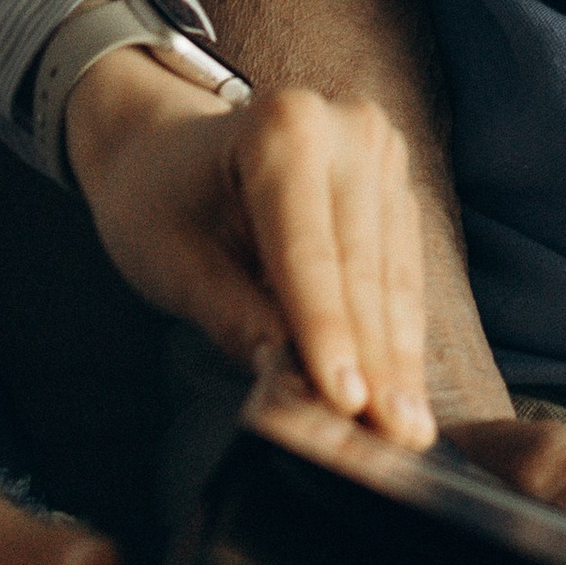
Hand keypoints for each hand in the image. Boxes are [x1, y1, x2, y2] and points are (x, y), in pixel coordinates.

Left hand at [64, 54, 431, 446]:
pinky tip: (403, 389)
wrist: (167, 148)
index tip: (346, 402)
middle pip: (361, 265)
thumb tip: (286, 373)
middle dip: (374, 358)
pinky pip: (401, 268)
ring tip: (407, 428)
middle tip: (391, 438)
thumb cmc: (158, 202)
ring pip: (392, 273)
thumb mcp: (170, 259)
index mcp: (280, 128)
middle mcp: (344, 126)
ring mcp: (377, 149)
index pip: (308, 252)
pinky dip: (399, 332)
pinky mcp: (393, 181)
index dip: (327, 332)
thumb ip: (229, 312)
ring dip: (398, 356)